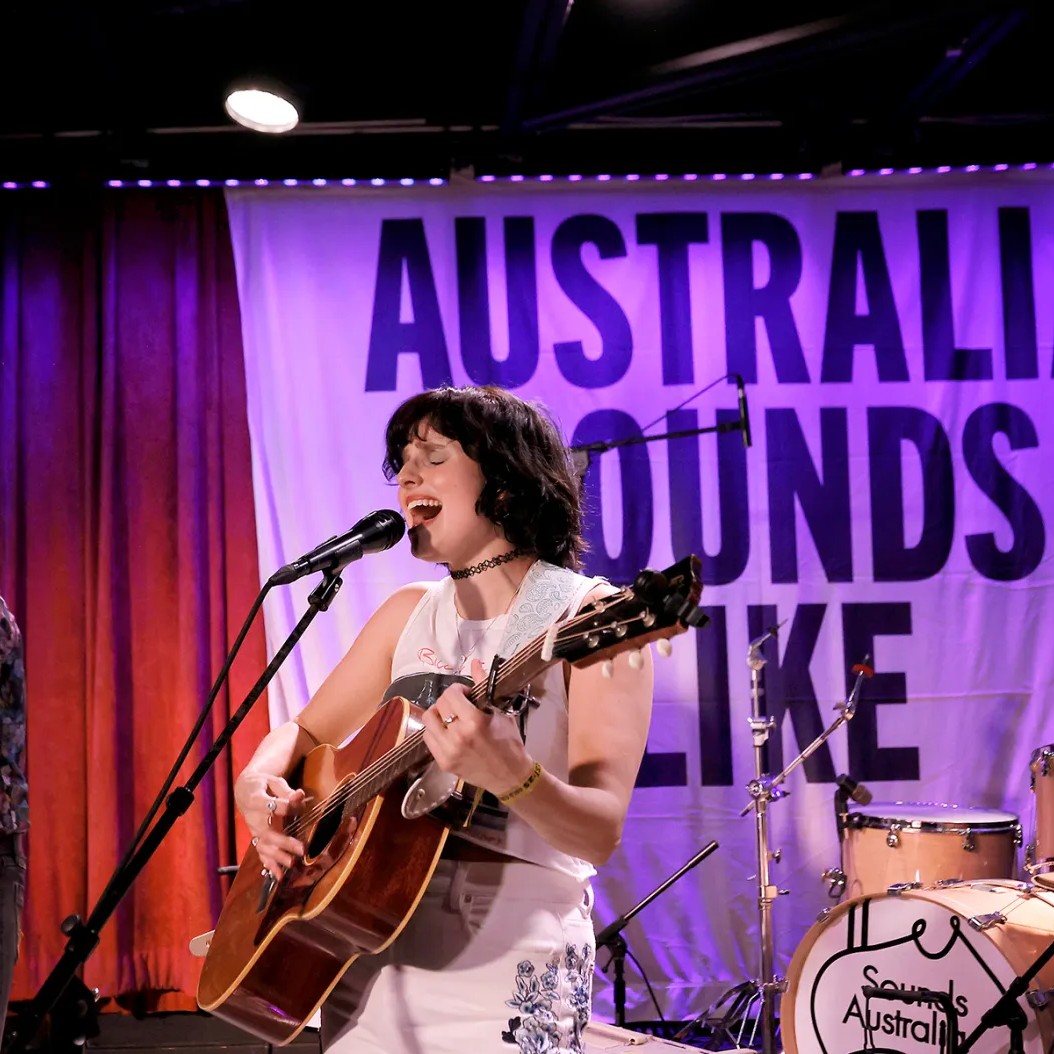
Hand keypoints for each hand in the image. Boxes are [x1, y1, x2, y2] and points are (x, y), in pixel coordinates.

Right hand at [235, 770, 306, 876]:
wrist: (245, 792)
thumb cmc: (263, 785)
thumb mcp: (273, 781)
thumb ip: (286, 790)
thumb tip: (300, 795)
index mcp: (256, 801)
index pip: (272, 806)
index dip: (288, 806)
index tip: (301, 805)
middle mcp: (253, 819)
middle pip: (267, 833)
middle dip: (284, 842)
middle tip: (301, 849)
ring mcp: (254, 831)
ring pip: (263, 847)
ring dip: (277, 857)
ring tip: (291, 864)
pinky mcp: (257, 838)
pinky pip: (261, 854)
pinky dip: (269, 865)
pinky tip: (279, 876)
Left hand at [421, 659, 534, 795]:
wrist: (510, 776)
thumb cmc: (509, 742)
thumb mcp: (500, 712)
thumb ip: (484, 686)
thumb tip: (475, 662)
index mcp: (474, 721)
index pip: (451, 694)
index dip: (458, 689)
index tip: (466, 694)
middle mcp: (458, 736)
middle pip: (439, 705)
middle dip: (449, 700)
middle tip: (460, 705)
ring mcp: (448, 751)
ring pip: (428, 721)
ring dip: (438, 714)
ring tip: (450, 717)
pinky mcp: (443, 763)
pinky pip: (428, 738)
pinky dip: (435, 730)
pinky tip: (447, 731)